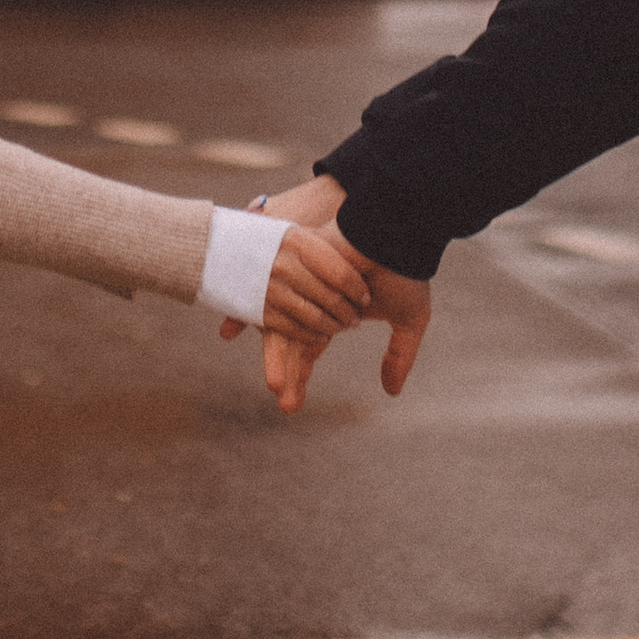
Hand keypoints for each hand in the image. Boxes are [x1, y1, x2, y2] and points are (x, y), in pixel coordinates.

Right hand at [216, 177, 355, 357]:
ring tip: (343, 326)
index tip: (365, 296)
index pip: (340, 273)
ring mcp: (270, 289)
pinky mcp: (258, 310)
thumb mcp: (286, 230)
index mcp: (296, 241)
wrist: (208, 247)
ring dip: (333, 326)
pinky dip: (311, 335)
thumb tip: (354, 261)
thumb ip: (317, 244)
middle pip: (331, 298)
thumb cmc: (257, 236)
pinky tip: (320, 334)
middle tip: (356, 316)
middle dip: (349, 311)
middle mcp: (284, 265)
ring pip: (315, 317)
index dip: (358, 289)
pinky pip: (293, 329)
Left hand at [244, 181, 432, 412]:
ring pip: (280, 321)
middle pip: (291, 341)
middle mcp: (312, 298)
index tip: (291, 404)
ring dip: (275, 354)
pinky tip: (229, 331)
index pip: (310, 348)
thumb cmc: (405, 271)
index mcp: (335, 312)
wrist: (397, 231)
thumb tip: (391, 393)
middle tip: (283, 406)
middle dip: (286, 372)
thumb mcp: (409, 318)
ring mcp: (301, 281)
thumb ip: (399, 355)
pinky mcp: (292, 262)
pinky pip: (264, 288)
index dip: (300, 374)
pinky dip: (246, 310)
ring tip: (274, 385)